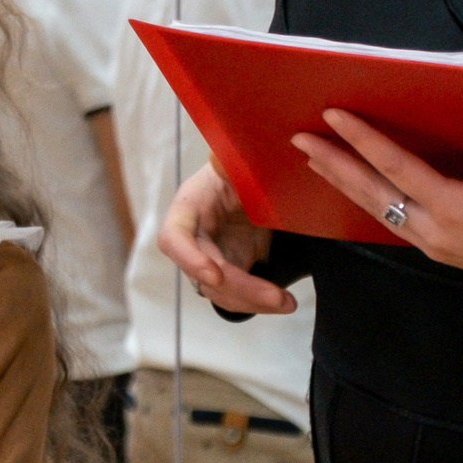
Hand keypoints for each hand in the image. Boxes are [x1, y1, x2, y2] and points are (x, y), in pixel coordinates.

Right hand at [156, 161, 296, 315]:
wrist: (252, 181)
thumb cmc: (240, 168)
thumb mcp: (236, 164)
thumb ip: (226, 163)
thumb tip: (219, 158)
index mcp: (188, 207)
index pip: (174, 238)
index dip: (191, 260)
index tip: (217, 275)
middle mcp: (192, 238)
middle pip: (204, 275)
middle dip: (240, 288)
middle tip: (278, 298)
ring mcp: (208, 258)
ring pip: (221, 292)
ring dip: (253, 302)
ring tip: (288, 303)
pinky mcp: (228, 271)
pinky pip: (237, 295)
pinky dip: (259, 302)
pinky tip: (284, 302)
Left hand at [295, 110, 462, 296]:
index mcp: (456, 210)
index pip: (398, 168)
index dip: (363, 141)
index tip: (336, 118)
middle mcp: (435, 230)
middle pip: (373, 192)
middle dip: (334, 163)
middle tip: (301, 139)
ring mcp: (433, 243)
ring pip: (377, 210)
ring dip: (344, 183)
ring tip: (314, 160)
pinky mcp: (438, 249)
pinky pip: (392, 221)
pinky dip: (367, 200)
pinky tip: (355, 188)